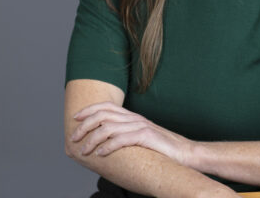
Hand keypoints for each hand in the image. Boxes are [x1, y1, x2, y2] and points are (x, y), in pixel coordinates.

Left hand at [70, 101, 195, 165]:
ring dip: (92, 138)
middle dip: (85, 124)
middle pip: (104, 114)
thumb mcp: (140, 138)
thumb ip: (125, 136)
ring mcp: (141, 126)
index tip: (75, 118)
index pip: (107, 106)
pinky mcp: (147, 137)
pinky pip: (122, 139)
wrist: (186, 153)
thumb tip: (104, 144)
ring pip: (109, 127)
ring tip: (83, 150)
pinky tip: (101, 154)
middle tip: (74, 137)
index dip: (89, 109)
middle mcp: (135, 118)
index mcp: (132, 117)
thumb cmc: (162, 149)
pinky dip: (108, 146)